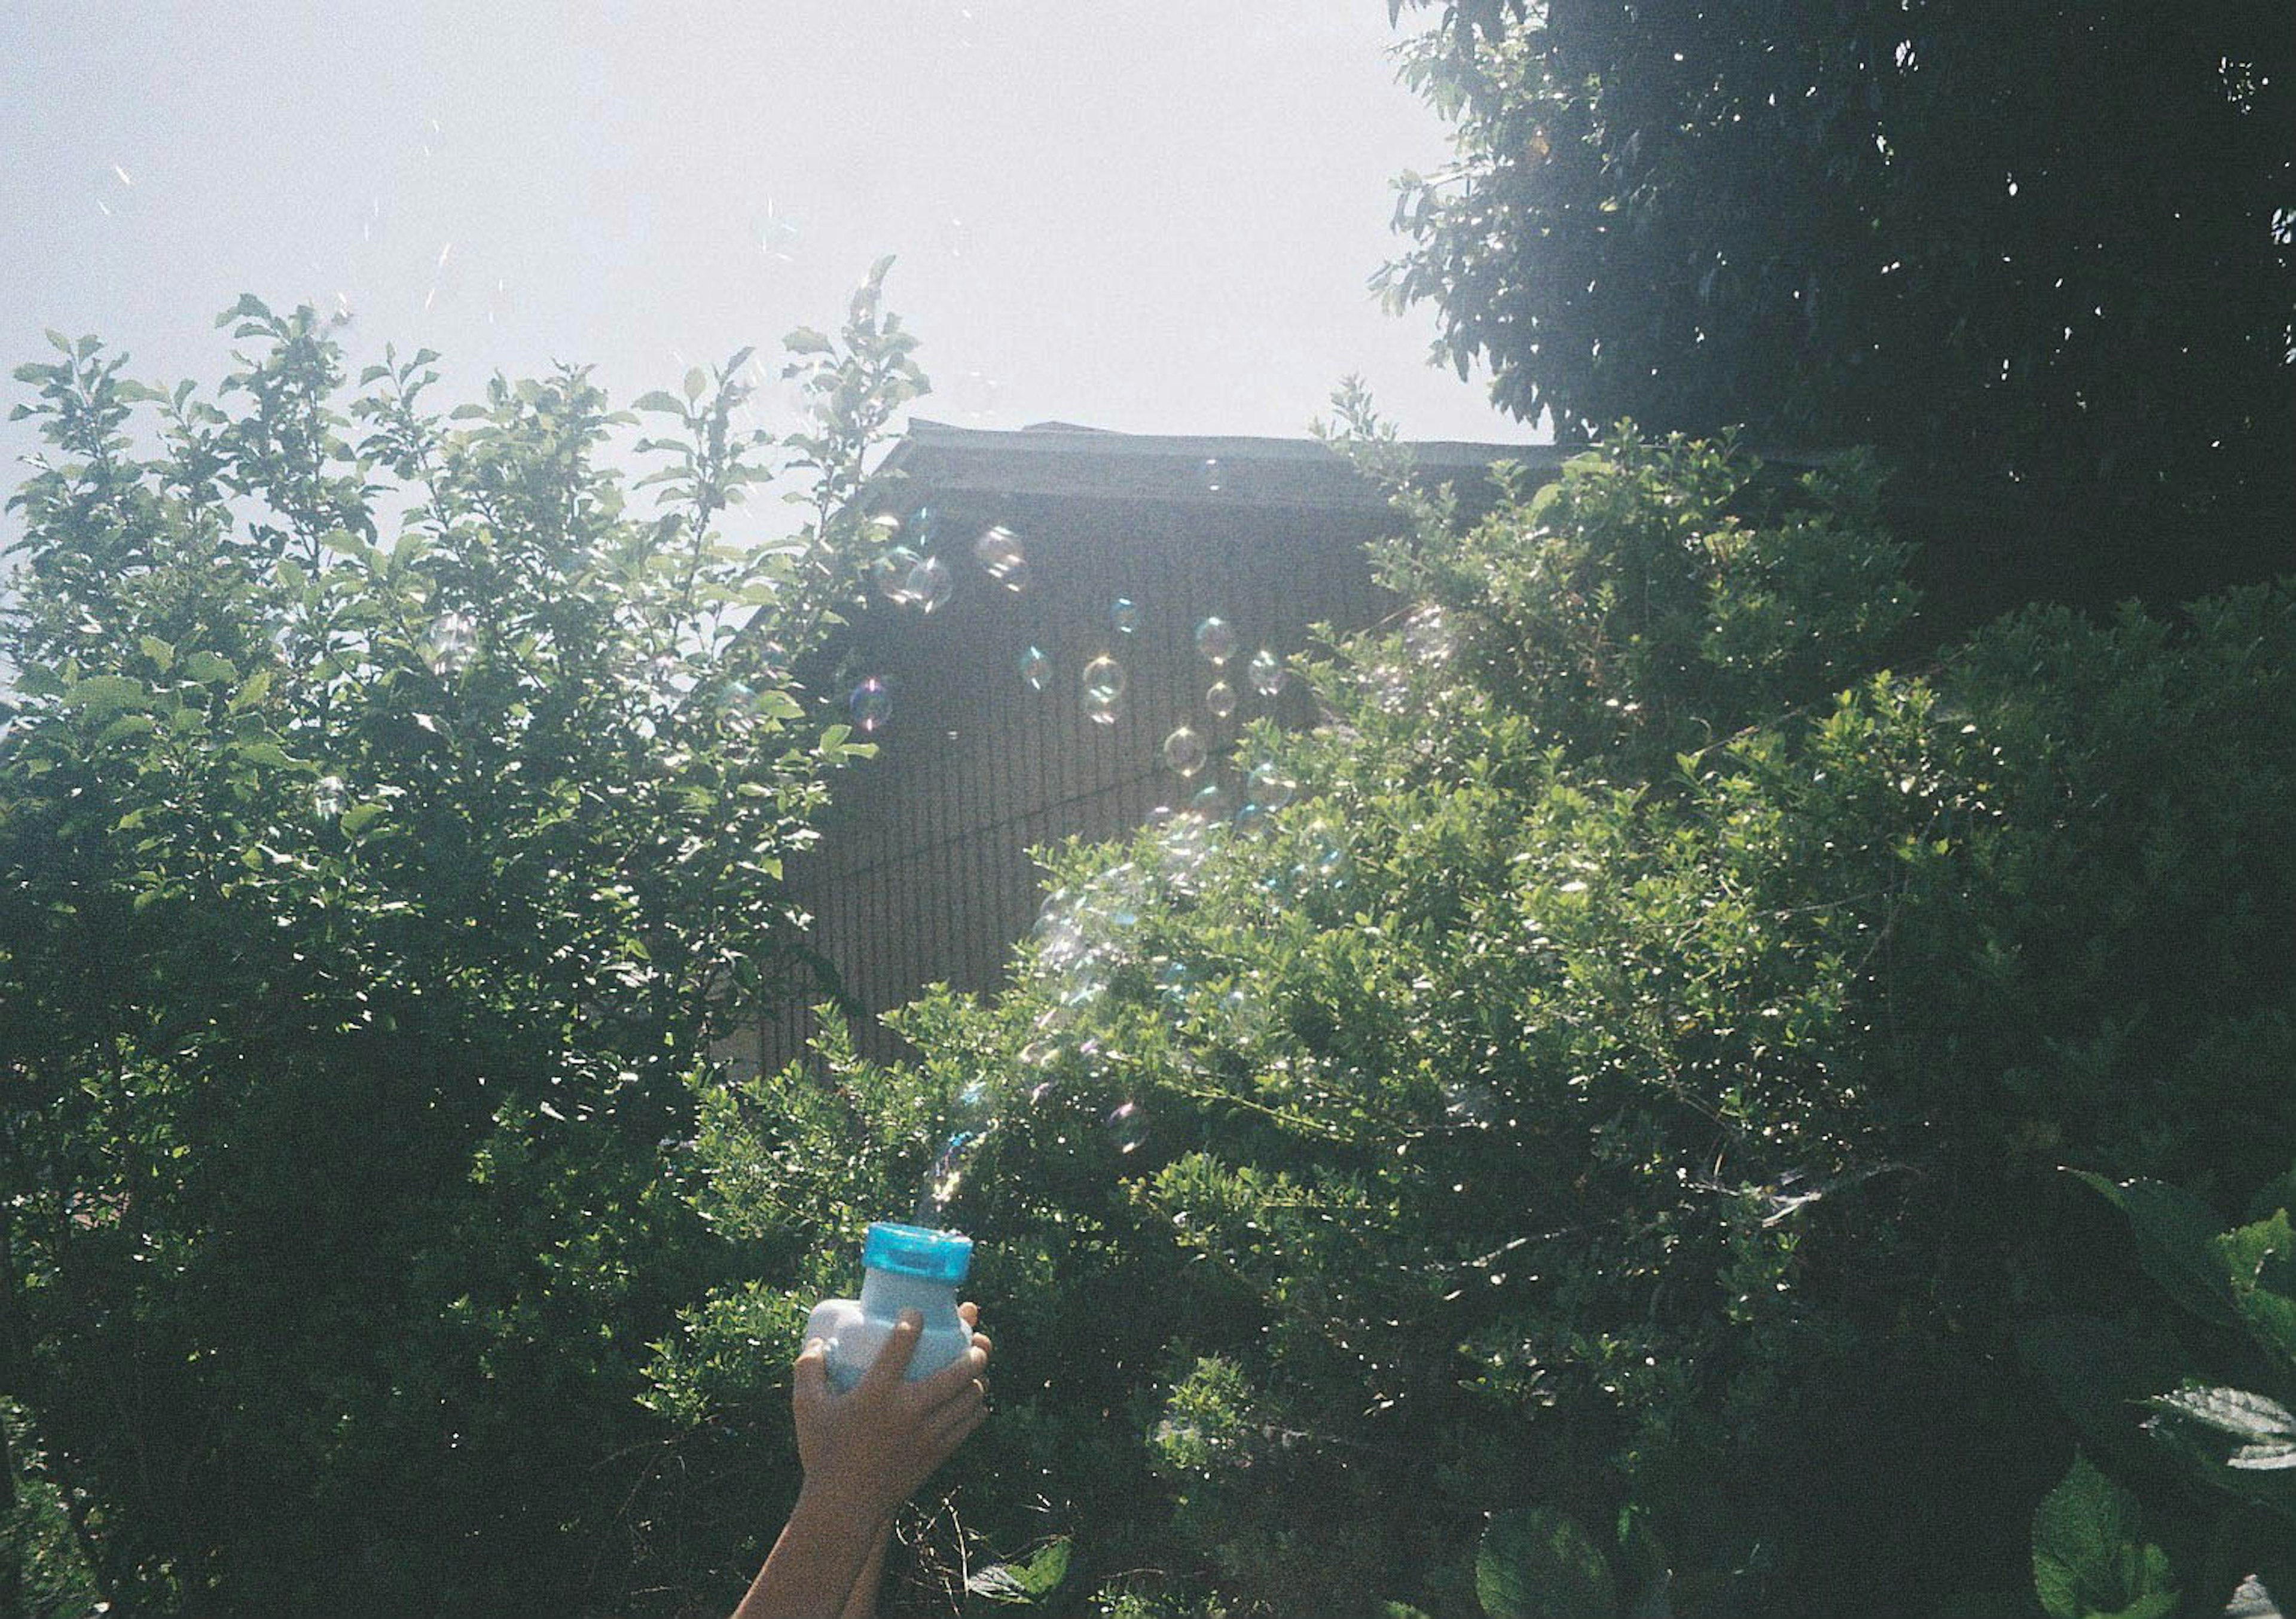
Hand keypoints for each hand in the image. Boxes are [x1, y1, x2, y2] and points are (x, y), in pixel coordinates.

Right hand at [791, 1302, 990, 1522]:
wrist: (845, 1507)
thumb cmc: (823, 1454)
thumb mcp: (806, 1407)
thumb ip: (807, 1370)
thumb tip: (816, 1342)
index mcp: (877, 1393)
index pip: (903, 1342)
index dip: (914, 1320)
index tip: (916, 1314)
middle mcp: (909, 1410)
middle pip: (957, 1370)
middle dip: (973, 1350)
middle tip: (974, 1340)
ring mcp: (928, 1433)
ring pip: (970, 1397)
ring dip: (979, 1377)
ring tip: (977, 1367)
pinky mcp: (937, 1453)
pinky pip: (969, 1424)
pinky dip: (976, 1408)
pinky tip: (975, 1400)